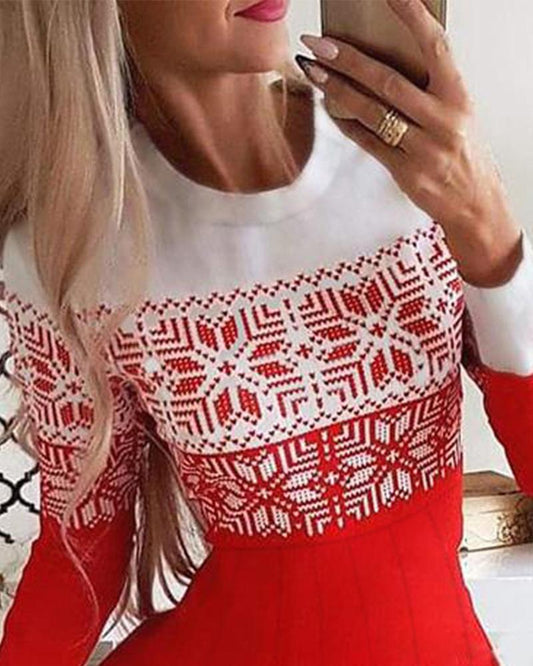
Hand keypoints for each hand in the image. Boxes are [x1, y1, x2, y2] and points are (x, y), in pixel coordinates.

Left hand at [295, 0, 522, 287]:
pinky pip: (369, 142)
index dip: (412, 17)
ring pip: (373, 112)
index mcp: (459, 97)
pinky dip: (347, 124)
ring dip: (337, 90)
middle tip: (318, 45)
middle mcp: (444, 120)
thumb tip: (381, 64)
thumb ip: (429, 91)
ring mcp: (425, 149)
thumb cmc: (463, 154)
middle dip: (348, 60)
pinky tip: (329, 108)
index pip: (435, 46)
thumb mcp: (457, 115)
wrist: (476, 205)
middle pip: (388, 81)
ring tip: (313, 72)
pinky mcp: (407, 173)